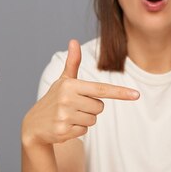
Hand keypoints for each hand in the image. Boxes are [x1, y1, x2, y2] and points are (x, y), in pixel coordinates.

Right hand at [22, 40, 139, 146]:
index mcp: (70, 85)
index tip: (136, 95)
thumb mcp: (63, 81)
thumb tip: (74, 41)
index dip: (120, 93)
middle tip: (74, 107)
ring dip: (84, 120)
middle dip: (90, 108)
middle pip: (99, 107)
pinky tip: (65, 126)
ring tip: (69, 116)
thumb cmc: (54, 99)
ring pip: (93, 120)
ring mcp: (64, 116)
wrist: (34, 124)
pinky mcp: (62, 131)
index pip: (101, 89)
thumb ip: (73, 63)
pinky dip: (77, 130)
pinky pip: (85, 131)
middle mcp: (67, 99)